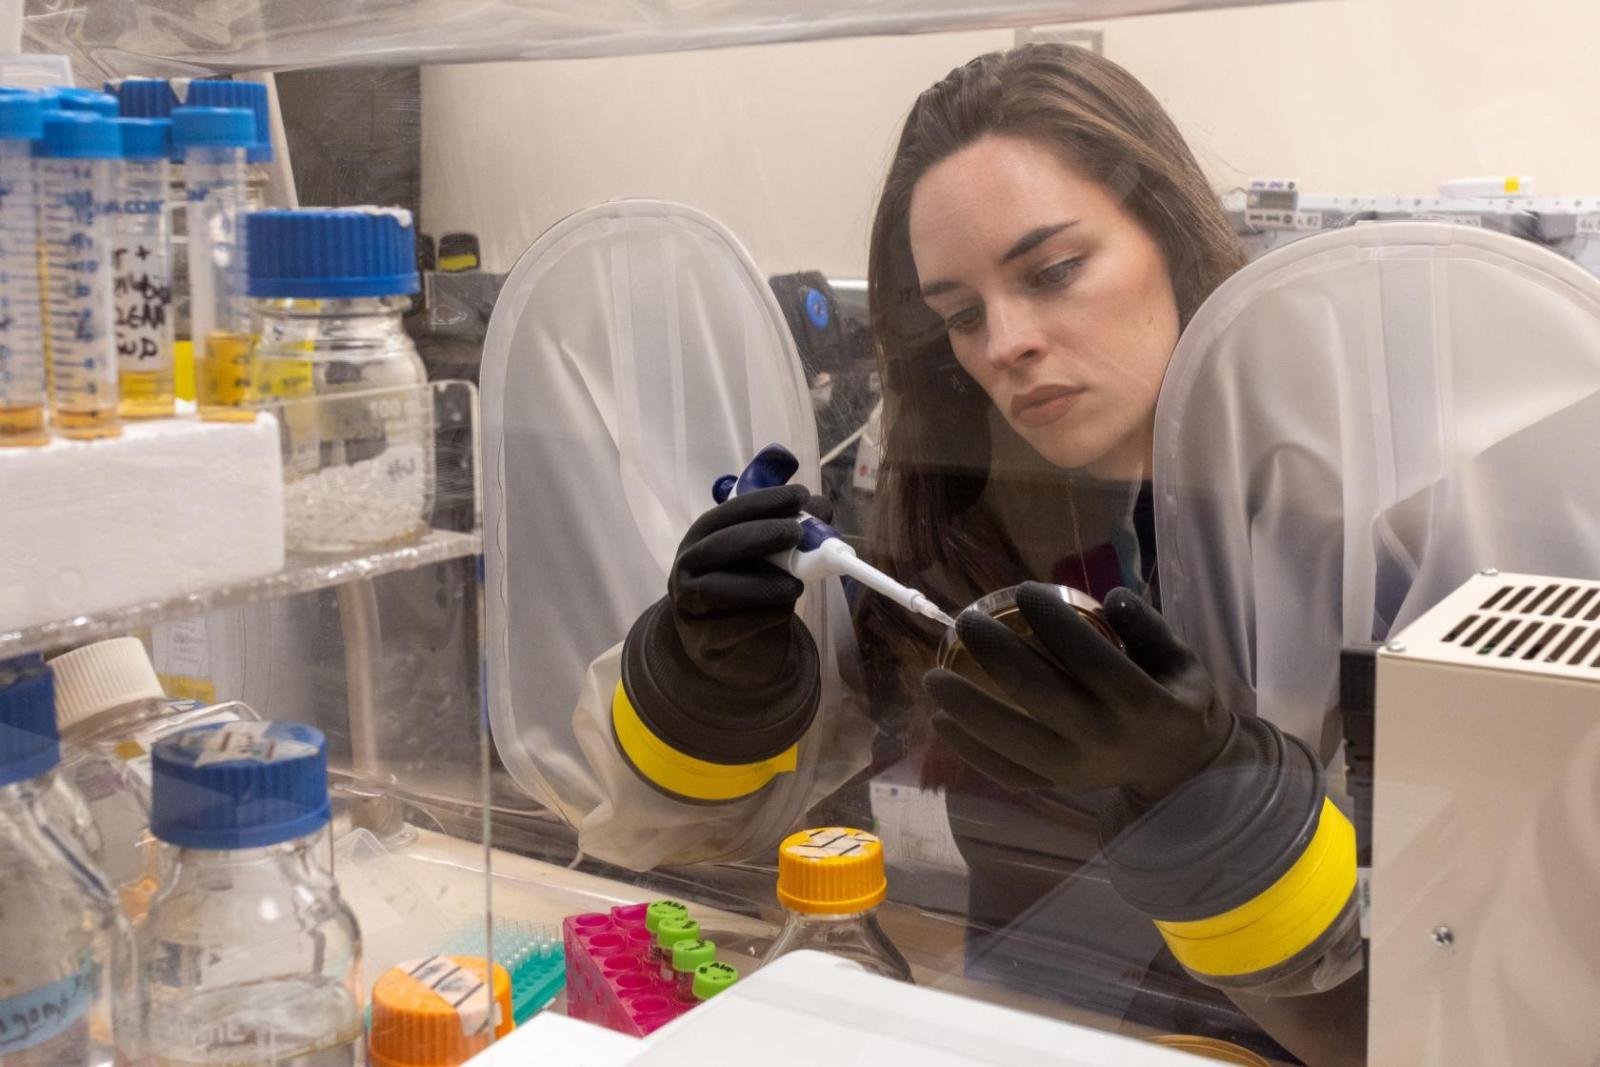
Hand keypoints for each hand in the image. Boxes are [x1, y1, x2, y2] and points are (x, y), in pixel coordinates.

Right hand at [667, 483, 829, 685]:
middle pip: (719, 545)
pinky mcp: (704, 637)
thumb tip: (822, 507)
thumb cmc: (740, 583)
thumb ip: (787, 529)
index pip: (727, 513)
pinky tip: (785, 609)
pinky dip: (763, 615)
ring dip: (762, 583)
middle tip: (797, 532)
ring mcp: (689, 602)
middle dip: (761, 535)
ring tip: (798, 585)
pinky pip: (732, 624)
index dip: (763, 502)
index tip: (800, 495)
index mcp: (701, 536)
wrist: (716, 637)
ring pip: (718, 589)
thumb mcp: (759, 553)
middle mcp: (687, 565)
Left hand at [923, 582, 1231, 801]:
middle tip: (966, 621)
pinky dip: (968, 748)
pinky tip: (942, 720)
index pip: (1094, 660)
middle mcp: (1106, 740)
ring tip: (933, 677)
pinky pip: (1004, 771)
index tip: (1023, 590)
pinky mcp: (1055, 788)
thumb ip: (1147, 627)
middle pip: (1041, 695)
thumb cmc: (1174, 699)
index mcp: (1145, 705)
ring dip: (967, 707)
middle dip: (996, 653)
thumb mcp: (1180, 659)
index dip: (1055, 623)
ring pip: (1012, 740)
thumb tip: (1109, 599)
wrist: (1179, 770)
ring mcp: (1077, 770)